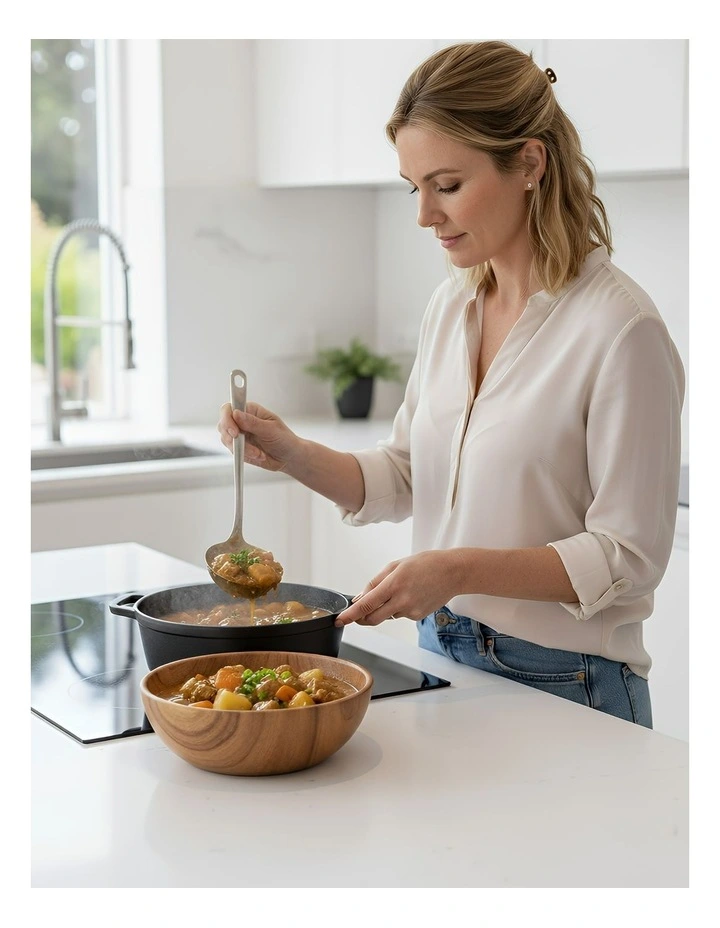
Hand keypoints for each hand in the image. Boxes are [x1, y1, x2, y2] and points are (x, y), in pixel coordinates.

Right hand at [217, 402, 301, 472]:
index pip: (229, 408)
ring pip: (227, 440)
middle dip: (232, 437)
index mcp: (250, 410)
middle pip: (223, 424)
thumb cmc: (284, 439)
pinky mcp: (238, 448)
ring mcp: (238, 435)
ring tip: (259, 454)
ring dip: (243, 449)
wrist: (288, 457)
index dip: (227, 418)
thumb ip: (253, 423)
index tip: (234, 431)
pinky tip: (259, 456)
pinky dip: (245, 455)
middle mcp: (241, 421)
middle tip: (243, 445)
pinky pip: (233, 451)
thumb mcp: (271, 429)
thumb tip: (236, 414)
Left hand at [335, 550, 461, 626]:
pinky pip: (399, 615)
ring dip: (382, 609)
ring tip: (397, 591)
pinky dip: (397, 608)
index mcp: (393, 584)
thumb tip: (360, 598)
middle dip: (361, 618)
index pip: (366, 605)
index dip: (350, 615)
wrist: (453, 573)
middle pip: (372, 619)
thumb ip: (375, 582)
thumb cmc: (425, 564)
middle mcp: (401, 600)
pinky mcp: (417, 616)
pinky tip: (410, 595)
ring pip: (386, 616)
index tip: (340, 621)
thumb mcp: (396, 565)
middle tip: (356, 613)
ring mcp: (410, 611)